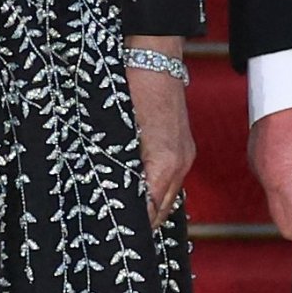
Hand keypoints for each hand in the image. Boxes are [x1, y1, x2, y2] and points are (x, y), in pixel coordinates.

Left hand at [126, 46, 195, 230]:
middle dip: (142, 223)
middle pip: (162, 209)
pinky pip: (170, 179)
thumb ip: (116, 167)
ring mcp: (184, 154)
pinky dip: (155, 190)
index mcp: (164, 163)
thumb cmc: (131, 87)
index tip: (113, 238)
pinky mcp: (183, 146)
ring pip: (168, 195)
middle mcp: (180, 163)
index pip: (150, 211)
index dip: (132, 227)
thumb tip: (107, 194)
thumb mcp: (116, 131)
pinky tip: (137, 193)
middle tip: (114, 235)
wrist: (153, 55)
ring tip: (124, 219)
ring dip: (149, 208)